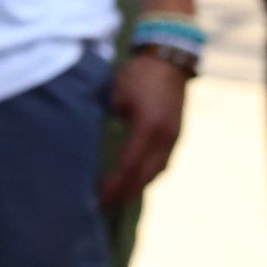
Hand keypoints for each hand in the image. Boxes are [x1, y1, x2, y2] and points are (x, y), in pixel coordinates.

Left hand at [103, 49, 191, 205]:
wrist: (168, 61)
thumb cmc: (137, 75)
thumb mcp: (115, 95)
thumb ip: (106, 120)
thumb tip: (90, 143)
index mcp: (148, 127)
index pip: (129, 165)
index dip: (114, 184)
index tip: (99, 198)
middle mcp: (165, 138)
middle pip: (145, 174)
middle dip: (126, 192)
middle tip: (105, 205)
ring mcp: (174, 138)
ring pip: (156, 171)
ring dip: (138, 186)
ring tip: (118, 197)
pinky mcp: (176, 136)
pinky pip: (162, 163)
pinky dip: (148, 174)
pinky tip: (135, 180)